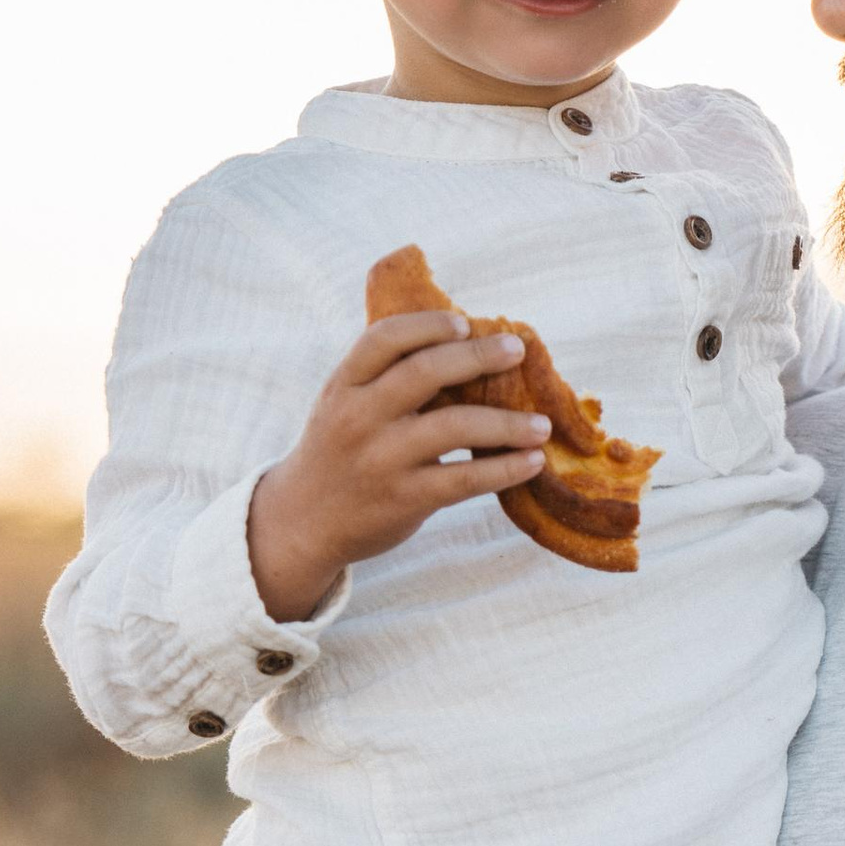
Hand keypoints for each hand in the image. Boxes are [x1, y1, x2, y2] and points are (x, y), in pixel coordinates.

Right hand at [248, 311, 552, 619]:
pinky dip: (504, 469)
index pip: (383, 339)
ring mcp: (381, 459)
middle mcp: (358, 417)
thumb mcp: (343, 405)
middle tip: (517, 350)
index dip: (427, 326)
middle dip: (477, 357)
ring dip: (507, 423)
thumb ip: (386, 378)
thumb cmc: (341, 451)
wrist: (303, 522)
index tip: (464, 323)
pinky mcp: (403, 499)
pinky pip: (464, 479)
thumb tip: (465, 345)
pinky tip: (532, 462)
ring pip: (454, 427)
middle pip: (424, 373)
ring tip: (541, 425)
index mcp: (343, 385)